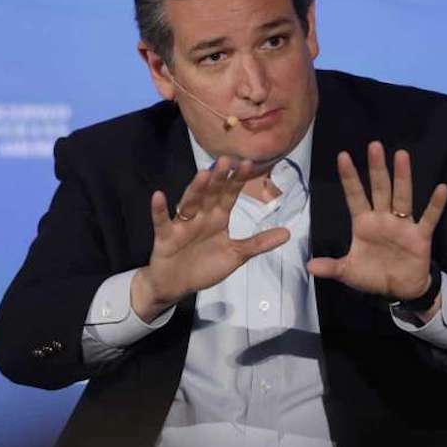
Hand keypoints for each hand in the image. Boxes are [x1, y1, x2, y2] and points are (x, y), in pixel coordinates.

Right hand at [131, 156, 290, 321]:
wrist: (176, 285)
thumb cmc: (204, 266)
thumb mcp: (236, 255)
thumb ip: (258, 244)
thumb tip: (288, 233)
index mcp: (217, 218)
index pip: (229, 195)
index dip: (238, 181)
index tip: (249, 163)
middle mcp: (201, 216)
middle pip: (211, 194)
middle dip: (219, 179)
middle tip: (226, 160)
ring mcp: (182, 225)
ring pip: (189, 203)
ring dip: (195, 189)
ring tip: (203, 174)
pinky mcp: (165, 237)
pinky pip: (161, 222)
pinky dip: (159, 210)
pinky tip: (158, 196)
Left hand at [306, 141, 446, 307]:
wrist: (399, 290)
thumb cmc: (372, 274)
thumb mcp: (348, 272)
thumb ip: (331, 267)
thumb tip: (309, 267)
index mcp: (364, 223)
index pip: (355, 196)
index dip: (349, 178)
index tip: (342, 156)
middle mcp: (383, 218)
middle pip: (380, 189)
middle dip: (376, 168)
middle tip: (374, 145)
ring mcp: (403, 225)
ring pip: (402, 197)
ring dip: (402, 177)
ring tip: (401, 155)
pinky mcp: (420, 236)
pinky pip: (429, 218)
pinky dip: (436, 205)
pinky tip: (441, 188)